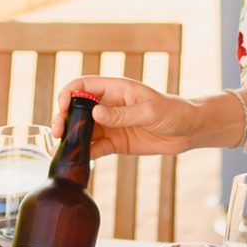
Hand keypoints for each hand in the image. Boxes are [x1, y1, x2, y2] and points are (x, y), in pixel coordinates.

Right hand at [52, 77, 198, 158]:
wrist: (188, 130)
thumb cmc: (172, 111)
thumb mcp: (149, 111)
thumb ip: (122, 114)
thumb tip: (95, 115)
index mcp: (115, 89)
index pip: (82, 85)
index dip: (68, 94)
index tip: (63, 108)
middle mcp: (108, 106)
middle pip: (76, 109)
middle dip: (63, 118)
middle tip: (58, 133)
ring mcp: (110, 125)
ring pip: (82, 130)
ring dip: (70, 138)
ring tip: (62, 149)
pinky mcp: (115, 142)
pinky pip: (95, 147)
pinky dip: (84, 154)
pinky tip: (78, 160)